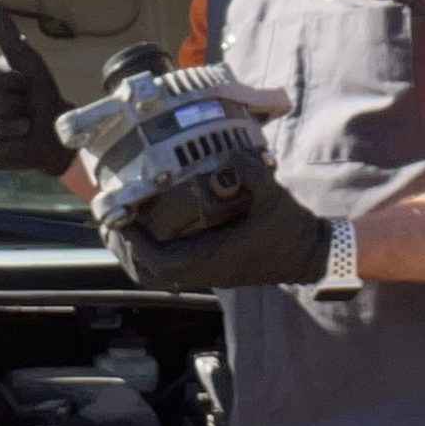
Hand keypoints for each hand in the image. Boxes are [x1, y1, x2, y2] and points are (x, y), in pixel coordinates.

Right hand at [0, 0, 74, 175]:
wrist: (57, 130)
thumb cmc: (40, 92)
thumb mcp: (25, 60)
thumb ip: (6, 35)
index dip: (14, 82)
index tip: (23, 84)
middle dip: (16, 105)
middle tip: (24, 108)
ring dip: (17, 127)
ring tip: (23, 126)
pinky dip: (15, 148)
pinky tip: (19, 144)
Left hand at [103, 150, 328, 290]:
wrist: (311, 254)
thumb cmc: (291, 230)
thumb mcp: (273, 197)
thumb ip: (251, 173)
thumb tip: (230, 153)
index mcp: (213, 259)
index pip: (160, 260)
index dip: (134, 242)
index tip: (120, 218)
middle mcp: (206, 270)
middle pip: (150, 272)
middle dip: (126, 249)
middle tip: (113, 221)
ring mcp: (208, 272)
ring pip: (159, 272)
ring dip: (138, 251)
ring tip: (126, 224)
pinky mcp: (213, 268)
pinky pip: (172, 266)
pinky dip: (155, 251)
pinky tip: (153, 228)